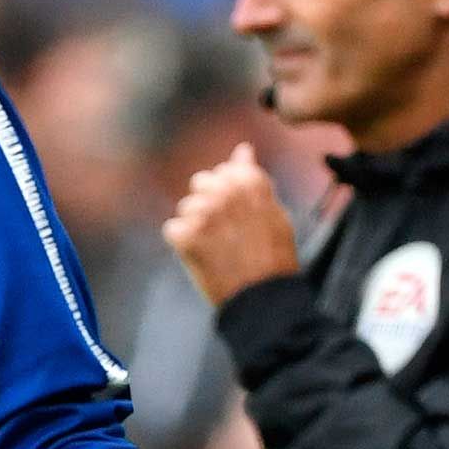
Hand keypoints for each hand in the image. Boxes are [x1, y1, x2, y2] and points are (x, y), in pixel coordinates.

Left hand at [162, 142, 299, 305]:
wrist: (263, 299)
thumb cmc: (274, 257)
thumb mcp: (275, 213)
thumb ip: (254, 178)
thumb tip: (242, 149)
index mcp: (249, 182)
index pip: (225, 170)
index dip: (231, 192)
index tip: (239, 214)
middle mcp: (223, 191)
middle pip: (201, 182)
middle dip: (209, 201)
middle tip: (227, 230)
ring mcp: (201, 212)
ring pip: (186, 207)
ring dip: (195, 223)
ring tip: (219, 247)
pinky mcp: (183, 234)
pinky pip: (173, 228)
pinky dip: (183, 243)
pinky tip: (204, 257)